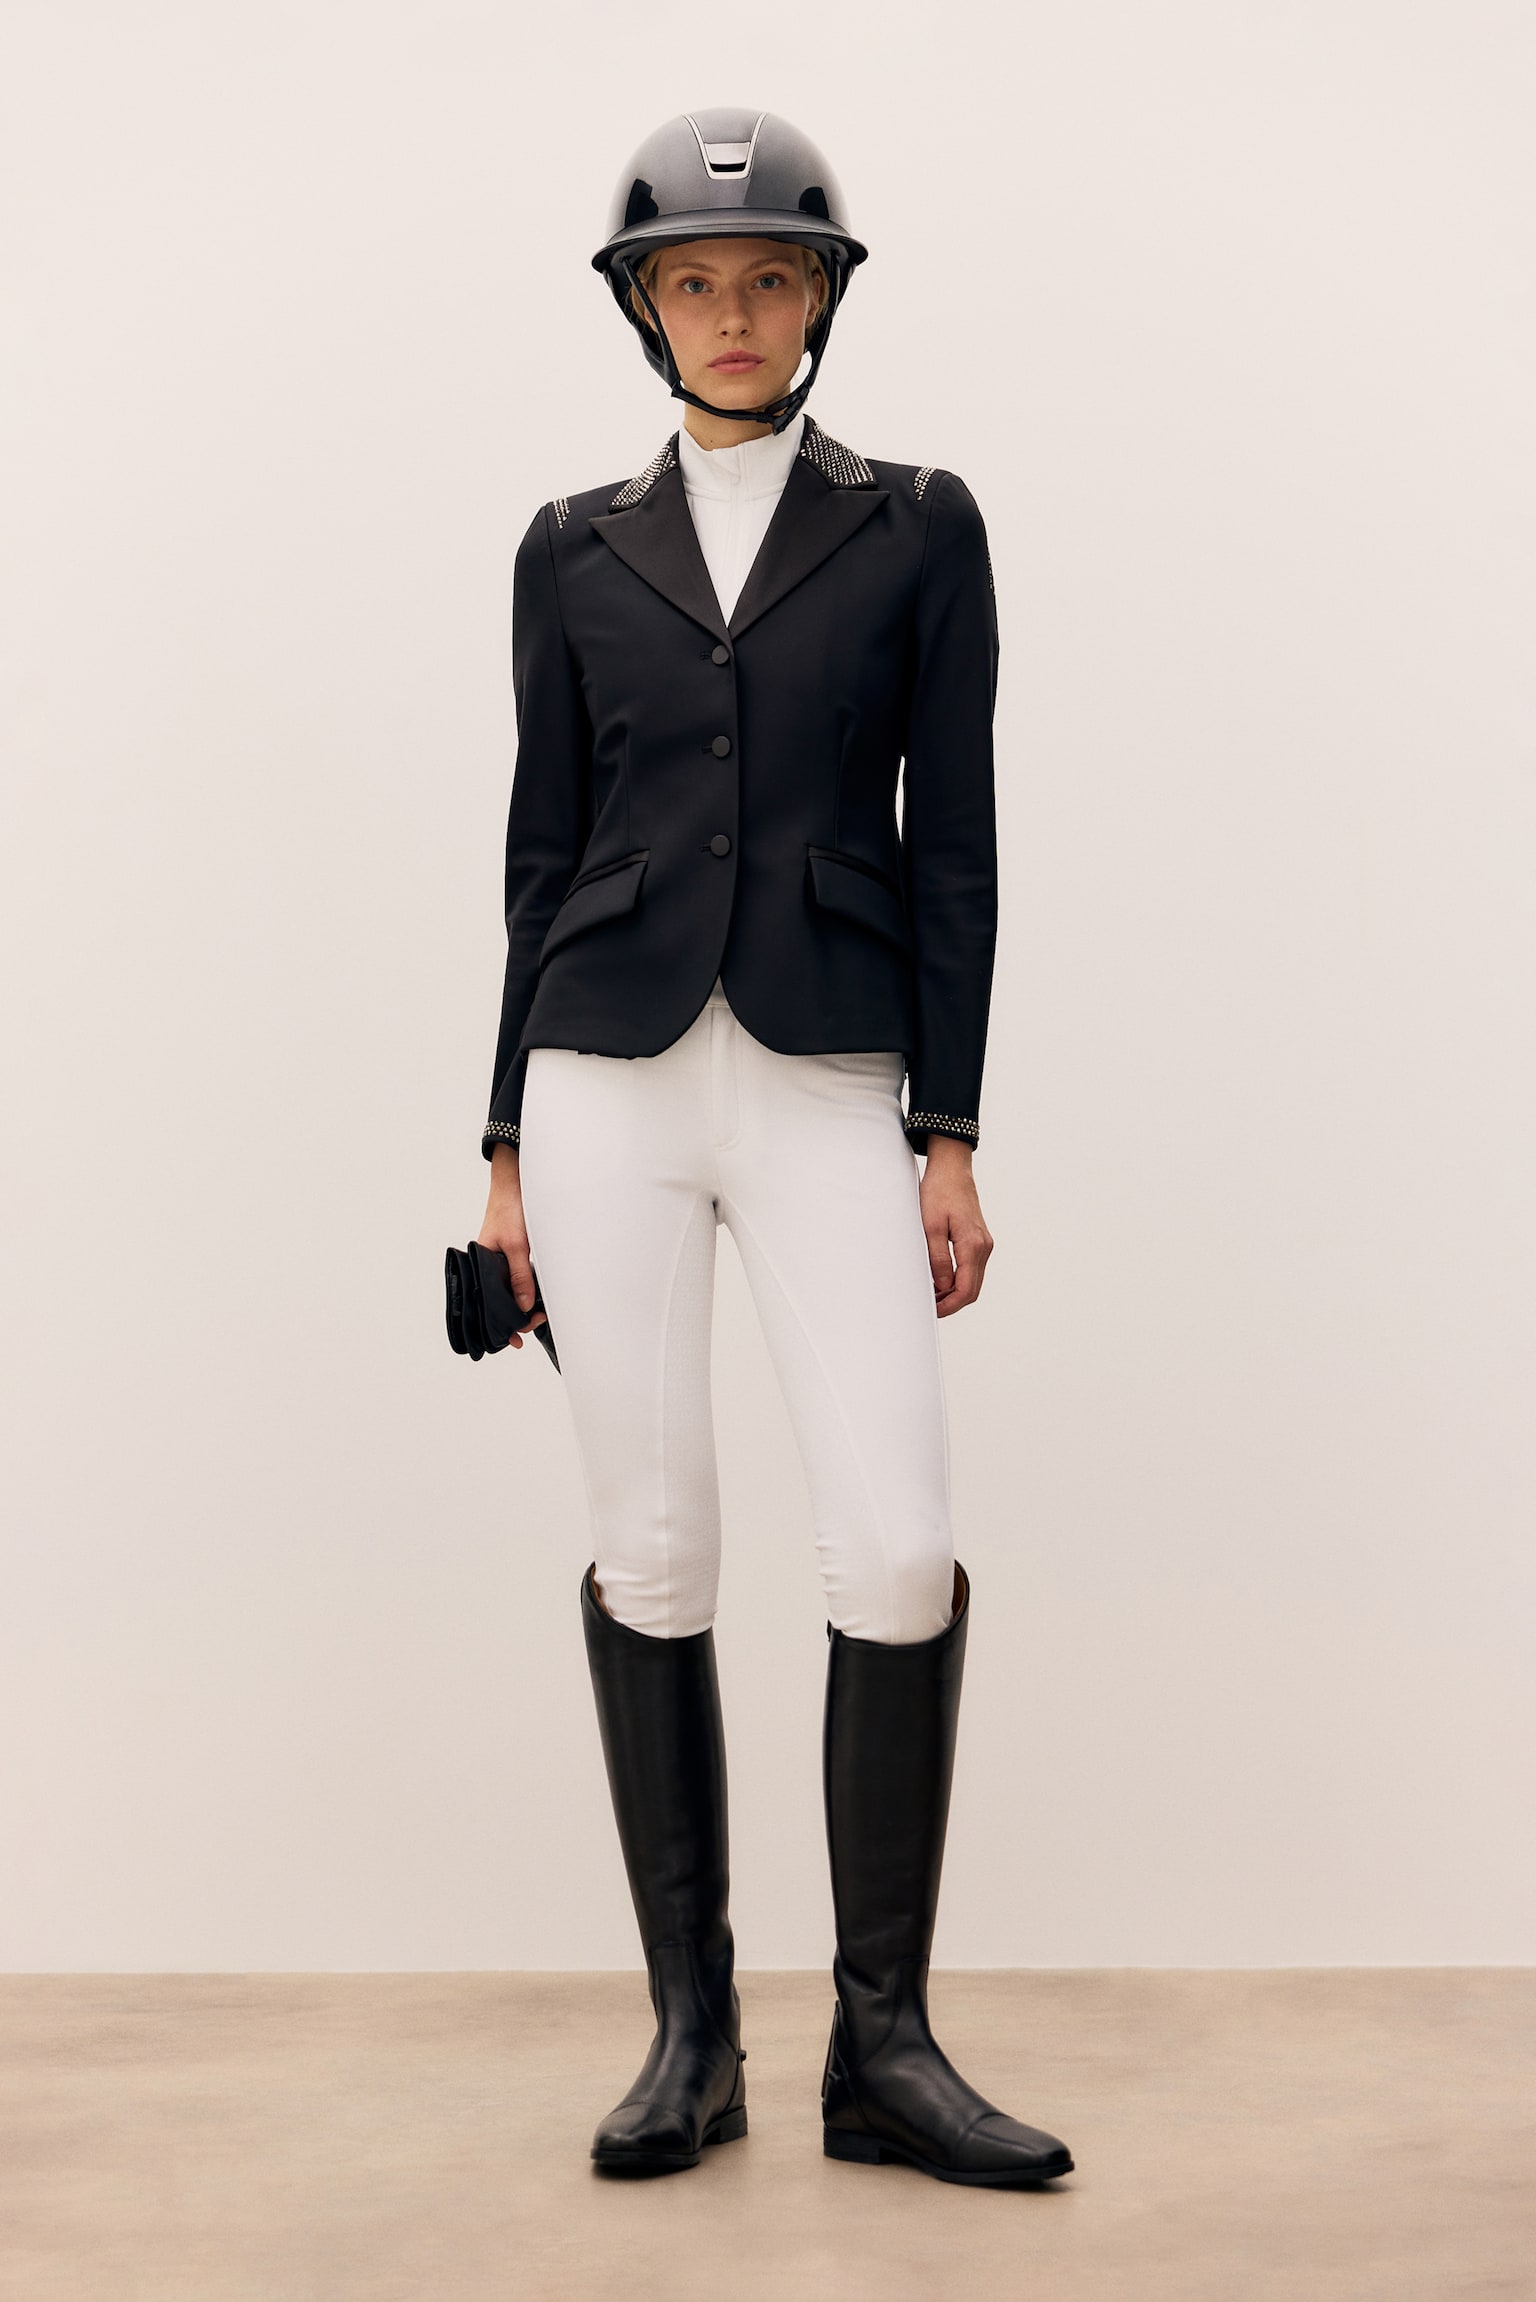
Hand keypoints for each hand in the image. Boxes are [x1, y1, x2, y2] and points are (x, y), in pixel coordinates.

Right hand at [478, 1143, 547, 1348]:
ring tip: (539, 1315)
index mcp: (479, 1265)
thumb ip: (520, 1277)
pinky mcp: (514, 1253)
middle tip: (536, 1322)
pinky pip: (518, 1278)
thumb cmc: (510, 1208)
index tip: (515, 1338)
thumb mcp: (517, 1245)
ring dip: (523, 1304)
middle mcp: (488, 1265)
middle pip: (499, 1300)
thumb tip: (523, 1306)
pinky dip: (527, 1290)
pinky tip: (537, 1298)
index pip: (486, 1303)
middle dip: (515, 1317)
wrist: (517, 1181)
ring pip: (510, 1291)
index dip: (500, 1322)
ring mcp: (501, 1260)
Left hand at [919, 1137, 993, 1318]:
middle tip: (929, 1306)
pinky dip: (958, 1279)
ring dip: (954, 1292)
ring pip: (973, 1281)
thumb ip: (938, 1259)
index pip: (965, 1290)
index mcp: (972, 1246)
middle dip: (952, 1303)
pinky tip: (939, 1277)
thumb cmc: (939, 1193)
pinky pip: (971, 1268)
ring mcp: (984, 1244)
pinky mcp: (979, 1240)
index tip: (931, 1311)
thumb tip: (942, 1286)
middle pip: (972, 1290)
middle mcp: (983, 1247)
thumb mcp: (931, 1226)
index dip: (949, 1306)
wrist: (952, 1169)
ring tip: (930, 1293)